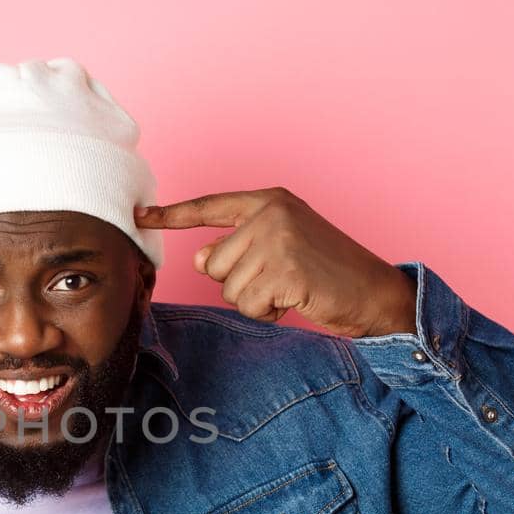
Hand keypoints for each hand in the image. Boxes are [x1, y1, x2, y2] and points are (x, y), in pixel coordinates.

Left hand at [135, 187, 415, 337]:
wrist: (375, 292)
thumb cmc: (327, 272)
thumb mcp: (280, 249)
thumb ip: (239, 248)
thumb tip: (202, 260)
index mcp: (269, 200)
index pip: (210, 207)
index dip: (172, 215)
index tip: (138, 215)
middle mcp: (271, 213)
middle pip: (214, 262)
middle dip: (241, 282)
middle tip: (283, 279)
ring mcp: (278, 239)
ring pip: (228, 287)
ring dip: (256, 300)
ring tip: (292, 289)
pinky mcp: (284, 269)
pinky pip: (248, 305)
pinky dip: (269, 313)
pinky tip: (296, 300)